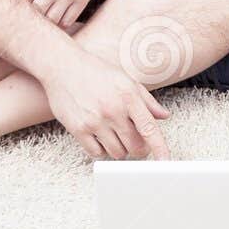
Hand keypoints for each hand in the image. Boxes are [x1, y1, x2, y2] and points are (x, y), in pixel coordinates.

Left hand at [12, 0, 110, 30]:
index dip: (18, 5)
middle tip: (31, 14)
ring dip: (46, 20)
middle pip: (34, 14)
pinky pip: (67, 21)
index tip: (20, 6)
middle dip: (32, 14)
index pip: (19, 0)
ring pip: (50, 21)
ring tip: (45, 16)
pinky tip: (58, 14)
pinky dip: (61, 21)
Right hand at [43, 47, 171, 160]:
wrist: (63, 66)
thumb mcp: (126, 80)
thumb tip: (164, 116)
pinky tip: (100, 137)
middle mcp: (113, 110)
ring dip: (119, 149)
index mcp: (129, 96)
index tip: (165, 162)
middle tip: (134, 140)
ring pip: (117, 153)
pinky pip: (96, 153)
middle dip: (138, 148)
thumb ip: (147, 100)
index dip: (160, 148)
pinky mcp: (78, 129)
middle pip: (135, 146)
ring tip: (114, 135)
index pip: (149, 129)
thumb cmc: (97, 72)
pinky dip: (101, 150)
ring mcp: (95, 120)